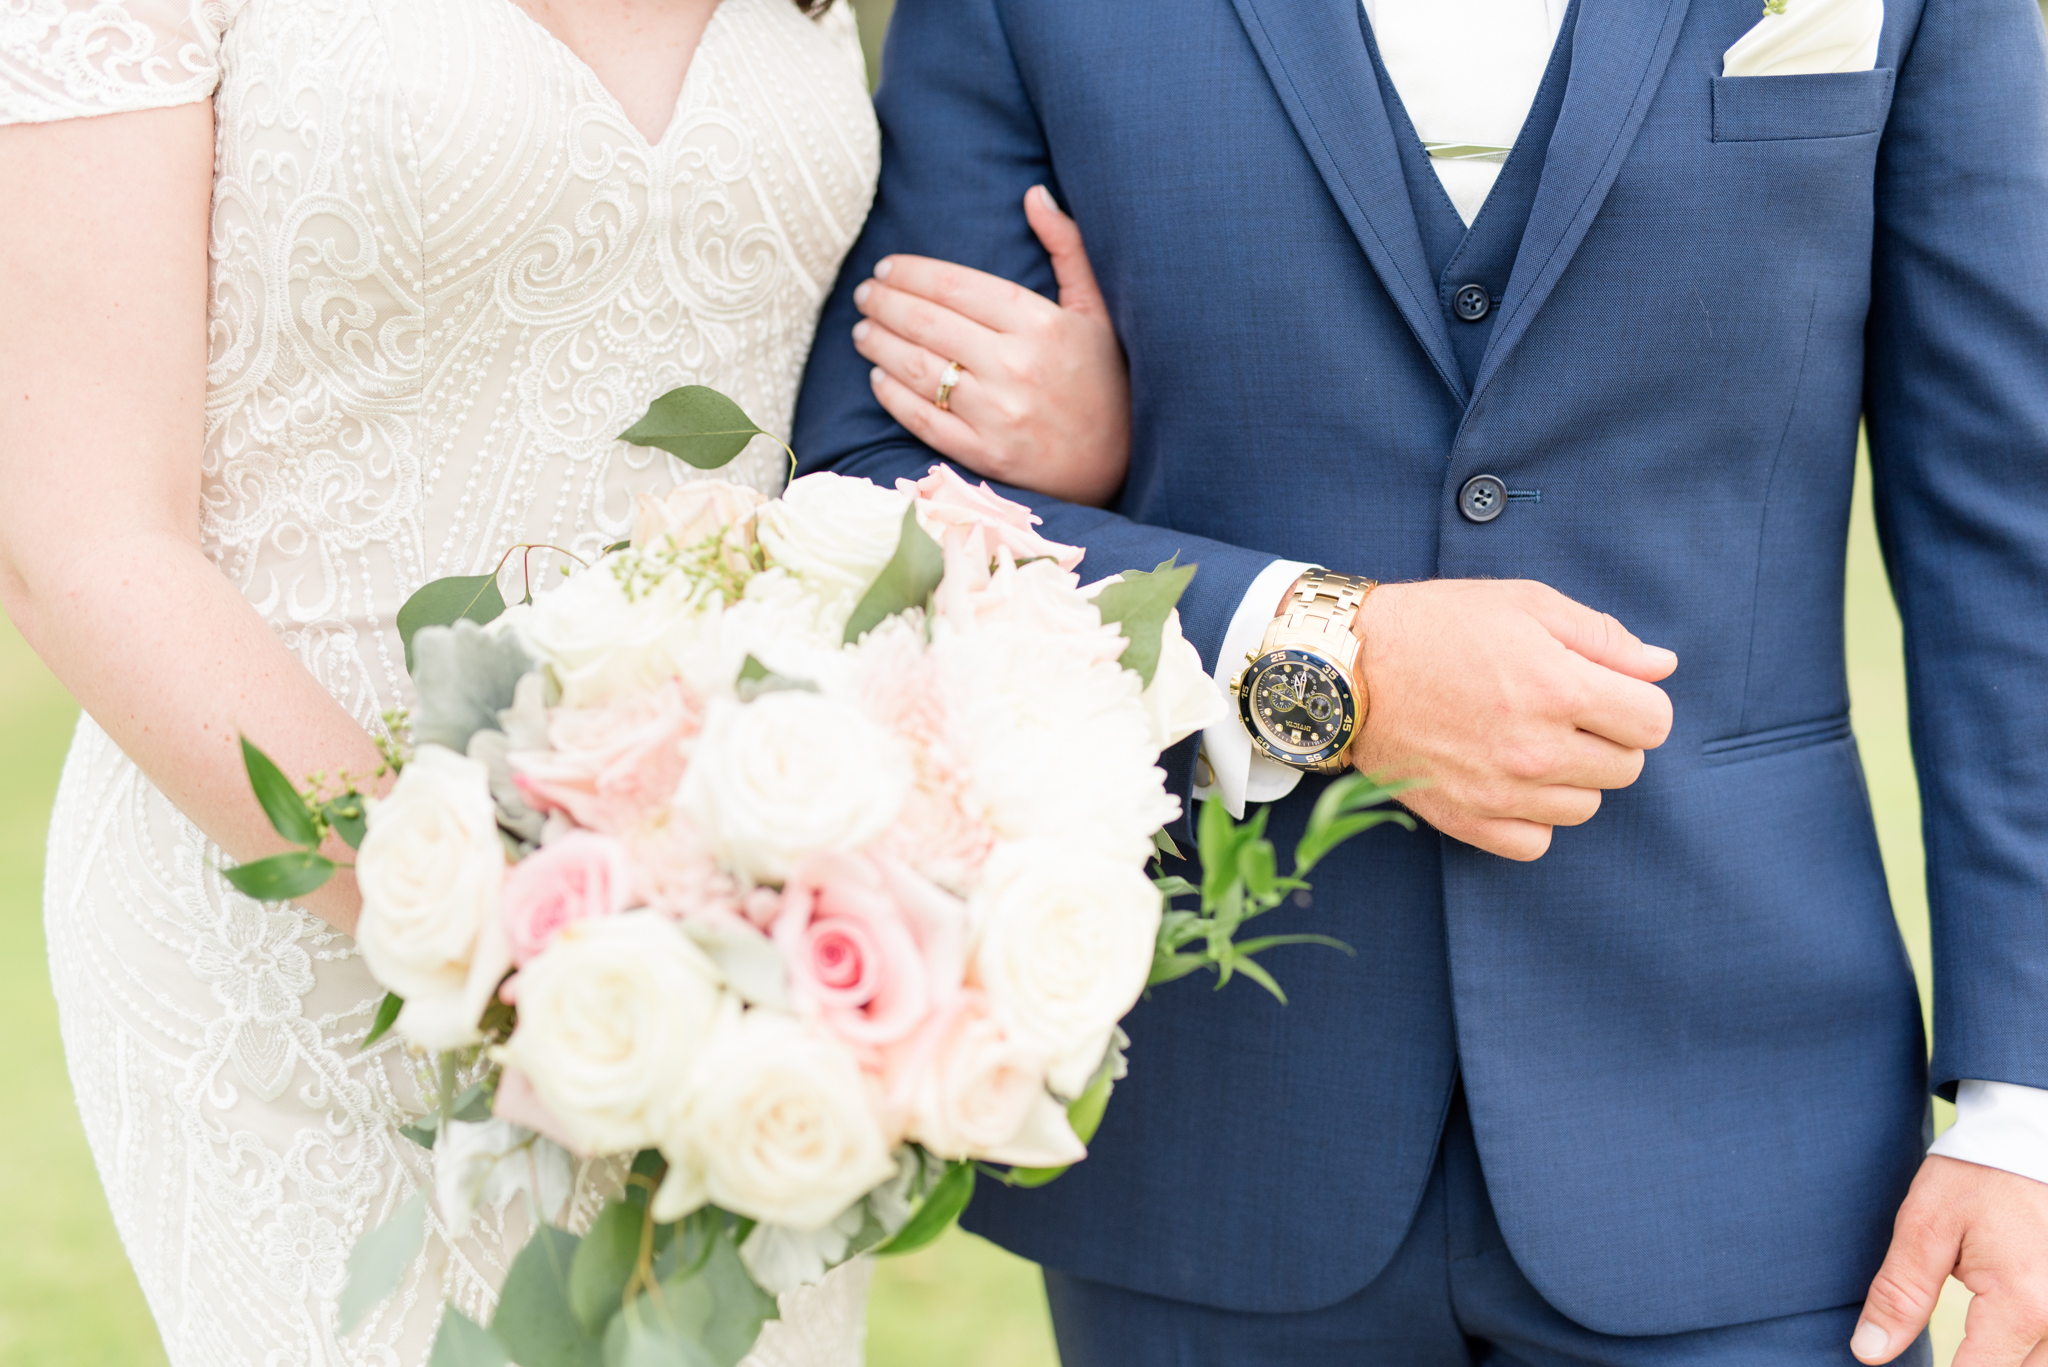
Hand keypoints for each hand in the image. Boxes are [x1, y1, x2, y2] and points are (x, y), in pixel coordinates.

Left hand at [852, 185, 1130, 506]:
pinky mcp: (986, 455)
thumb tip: (1035, 194)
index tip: (886, 268)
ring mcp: (998, 414)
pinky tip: (878, 377)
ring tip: (862, 331)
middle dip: (885, 304)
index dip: (911, 273)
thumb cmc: (1107, 378)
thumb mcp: (1097, 308)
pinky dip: (892, 396)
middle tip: (864, 295)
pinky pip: (925, 420)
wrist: (1123, 461)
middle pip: (927, 324)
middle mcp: (1015, 367)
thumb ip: (1068, 247)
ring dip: (879, 345)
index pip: (954, 286)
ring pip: (917, 369)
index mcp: (1039, 324)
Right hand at [1343, 579, 1676, 860]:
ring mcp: (1501, 791)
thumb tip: (1662, 667)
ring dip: (1570, 777)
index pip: (1654, 722)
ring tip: (1527, 741)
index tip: (1606, 690)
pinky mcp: (1467, 821)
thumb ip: (1602, 636)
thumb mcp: (1524, 604)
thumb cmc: (1436, 626)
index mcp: (1557, 686)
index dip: (1637, 701)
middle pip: (1626, 767)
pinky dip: (1532, 817)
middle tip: (1559, 710)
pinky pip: (1537, 842)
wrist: (1347, 669)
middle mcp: (1536, 747)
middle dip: (1606, 737)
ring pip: (1586, 806)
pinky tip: (1508, 780)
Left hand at [1853, 1156, 2047, 1365]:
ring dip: (2001, 1359)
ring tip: (1963, 1340)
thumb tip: (1869, 1352)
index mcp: (2021, 1304)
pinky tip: (1989, 1335)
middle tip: (1941, 1345)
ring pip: (2039, 1365)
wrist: (2027, 1137)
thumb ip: (1900, 1295)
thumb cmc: (1975, 1175)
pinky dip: (2023, 1349)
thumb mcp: (1924, 1228)